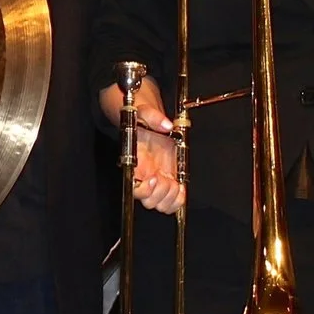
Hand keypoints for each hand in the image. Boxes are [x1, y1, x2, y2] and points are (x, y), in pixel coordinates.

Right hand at [96, 79, 183, 213]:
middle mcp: (142, 175)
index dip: (143, 190)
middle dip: (159, 193)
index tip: (153, 177)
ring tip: (174, 184)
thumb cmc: (139, 115)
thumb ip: (152, 116)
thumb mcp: (142, 110)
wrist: (146, 116)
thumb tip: (165, 124)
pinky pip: (171, 200)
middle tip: (166, 179)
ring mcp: (156, 179)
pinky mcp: (168, 178)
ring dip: (169, 198)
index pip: (133, 188)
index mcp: (132, 163)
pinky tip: (181, 189)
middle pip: (148, 200)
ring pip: (159, 204)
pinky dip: (177, 200)